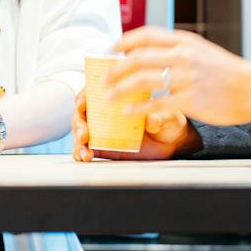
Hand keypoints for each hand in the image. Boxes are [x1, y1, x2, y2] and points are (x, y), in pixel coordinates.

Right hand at [71, 90, 202, 160]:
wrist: (172, 143)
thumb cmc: (169, 122)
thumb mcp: (169, 117)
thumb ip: (162, 117)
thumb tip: (152, 120)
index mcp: (118, 98)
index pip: (94, 93)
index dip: (84, 96)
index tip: (82, 104)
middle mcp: (106, 113)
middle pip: (83, 114)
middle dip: (79, 124)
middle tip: (84, 134)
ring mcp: (103, 131)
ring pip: (81, 133)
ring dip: (78, 142)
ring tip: (85, 152)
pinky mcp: (104, 148)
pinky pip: (87, 150)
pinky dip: (81, 154)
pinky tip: (84, 157)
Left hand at [104, 26, 250, 126]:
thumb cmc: (226, 72)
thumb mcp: (201, 51)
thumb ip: (176, 50)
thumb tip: (146, 54)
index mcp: (184, 41)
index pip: (146, 35)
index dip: (123, 42)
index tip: (109, 50)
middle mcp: (183, 57)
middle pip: (137, 59)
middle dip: (115, 70)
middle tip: (103, 79)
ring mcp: (187, 79)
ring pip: (142, 81)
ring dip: (120, 90)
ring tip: (108, 97)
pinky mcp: (191, 101)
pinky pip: (156, 104)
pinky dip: (138, 109)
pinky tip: (128, 112)